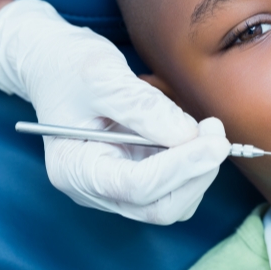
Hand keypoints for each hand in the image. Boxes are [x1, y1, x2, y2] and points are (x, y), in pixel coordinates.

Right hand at [0, 0, 230, 223]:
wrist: (54, 63)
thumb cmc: (68, 66)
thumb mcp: (100, 75)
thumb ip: (141, 107)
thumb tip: (188, 135)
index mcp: (75, 169)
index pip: (137, 186)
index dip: (181, 166)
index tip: (215, 141)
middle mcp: (95, 188)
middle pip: (160, 206)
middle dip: (196, 173)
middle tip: (216, 132)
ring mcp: (116, 185)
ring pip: (173, 202)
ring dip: (199, 170)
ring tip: (205, 127)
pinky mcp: (136, 173)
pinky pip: (176, 185)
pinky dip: (194, 164)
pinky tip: (193, 133)